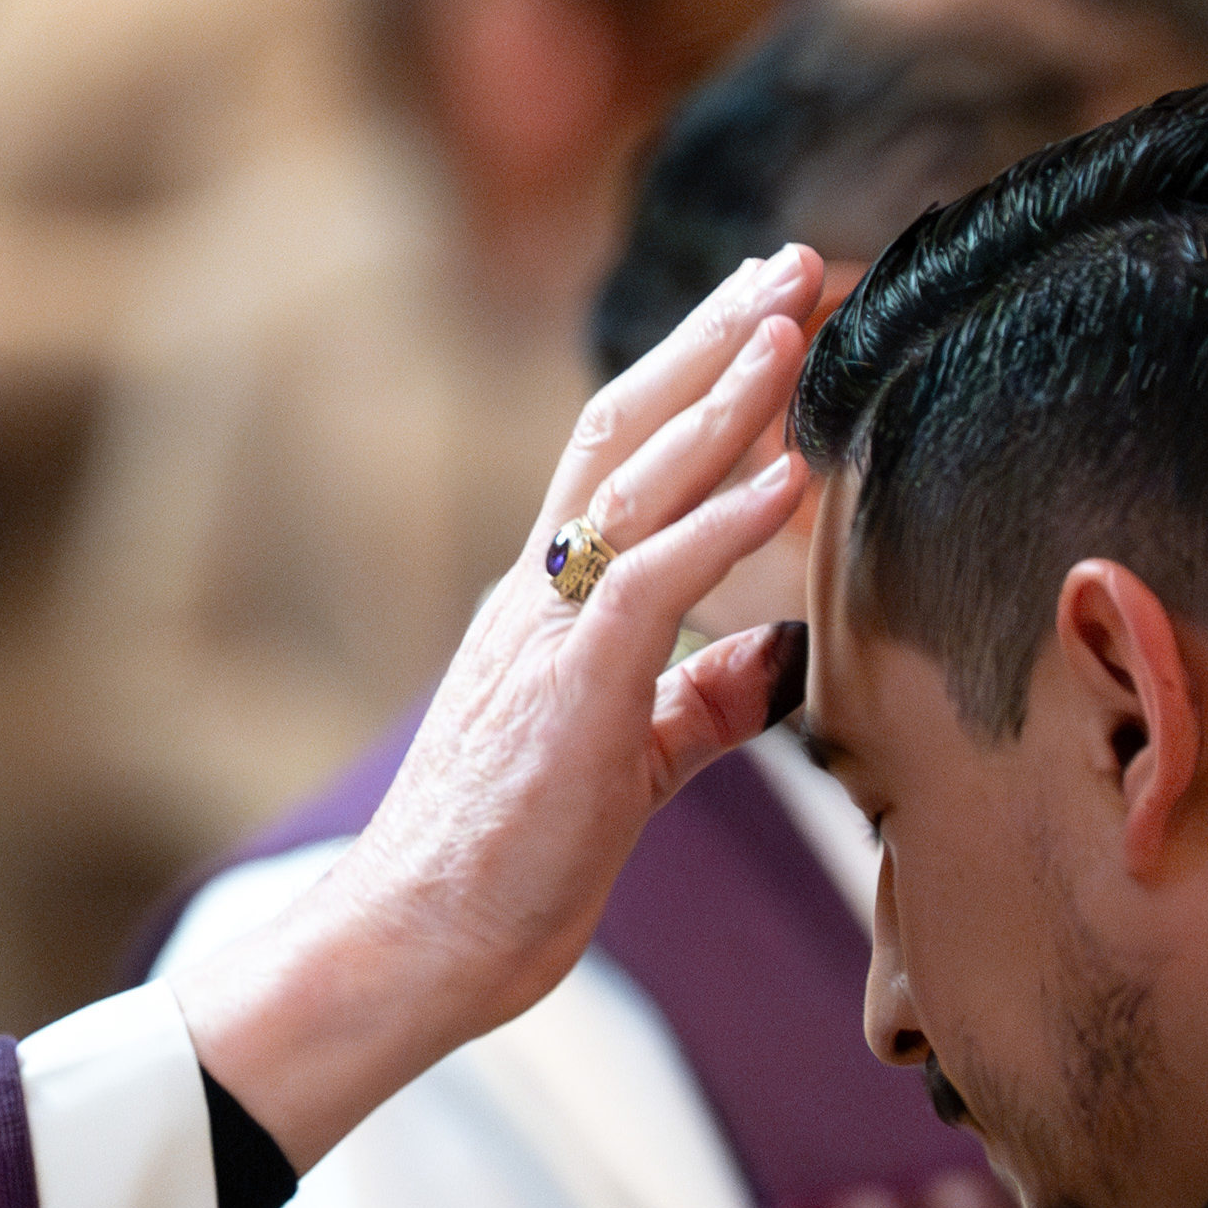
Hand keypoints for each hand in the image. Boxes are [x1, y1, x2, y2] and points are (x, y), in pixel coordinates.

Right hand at [173, 248, 830, 1165]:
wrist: (412, 945)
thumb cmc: (504, 870)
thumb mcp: (630, 765)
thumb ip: (699, 699)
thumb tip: (778, 654)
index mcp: (548, 607)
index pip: (623, 460)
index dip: (699, 379)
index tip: (771, 312)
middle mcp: (539, 594)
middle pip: (625, 428)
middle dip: (714, 339)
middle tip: (794, 262)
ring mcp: (547, 634)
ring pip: (636, 479)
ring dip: (724, 394)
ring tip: (795, 319)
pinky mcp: (569, 690)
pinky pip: (654, 582)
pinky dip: (723, 520)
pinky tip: (790, 473)